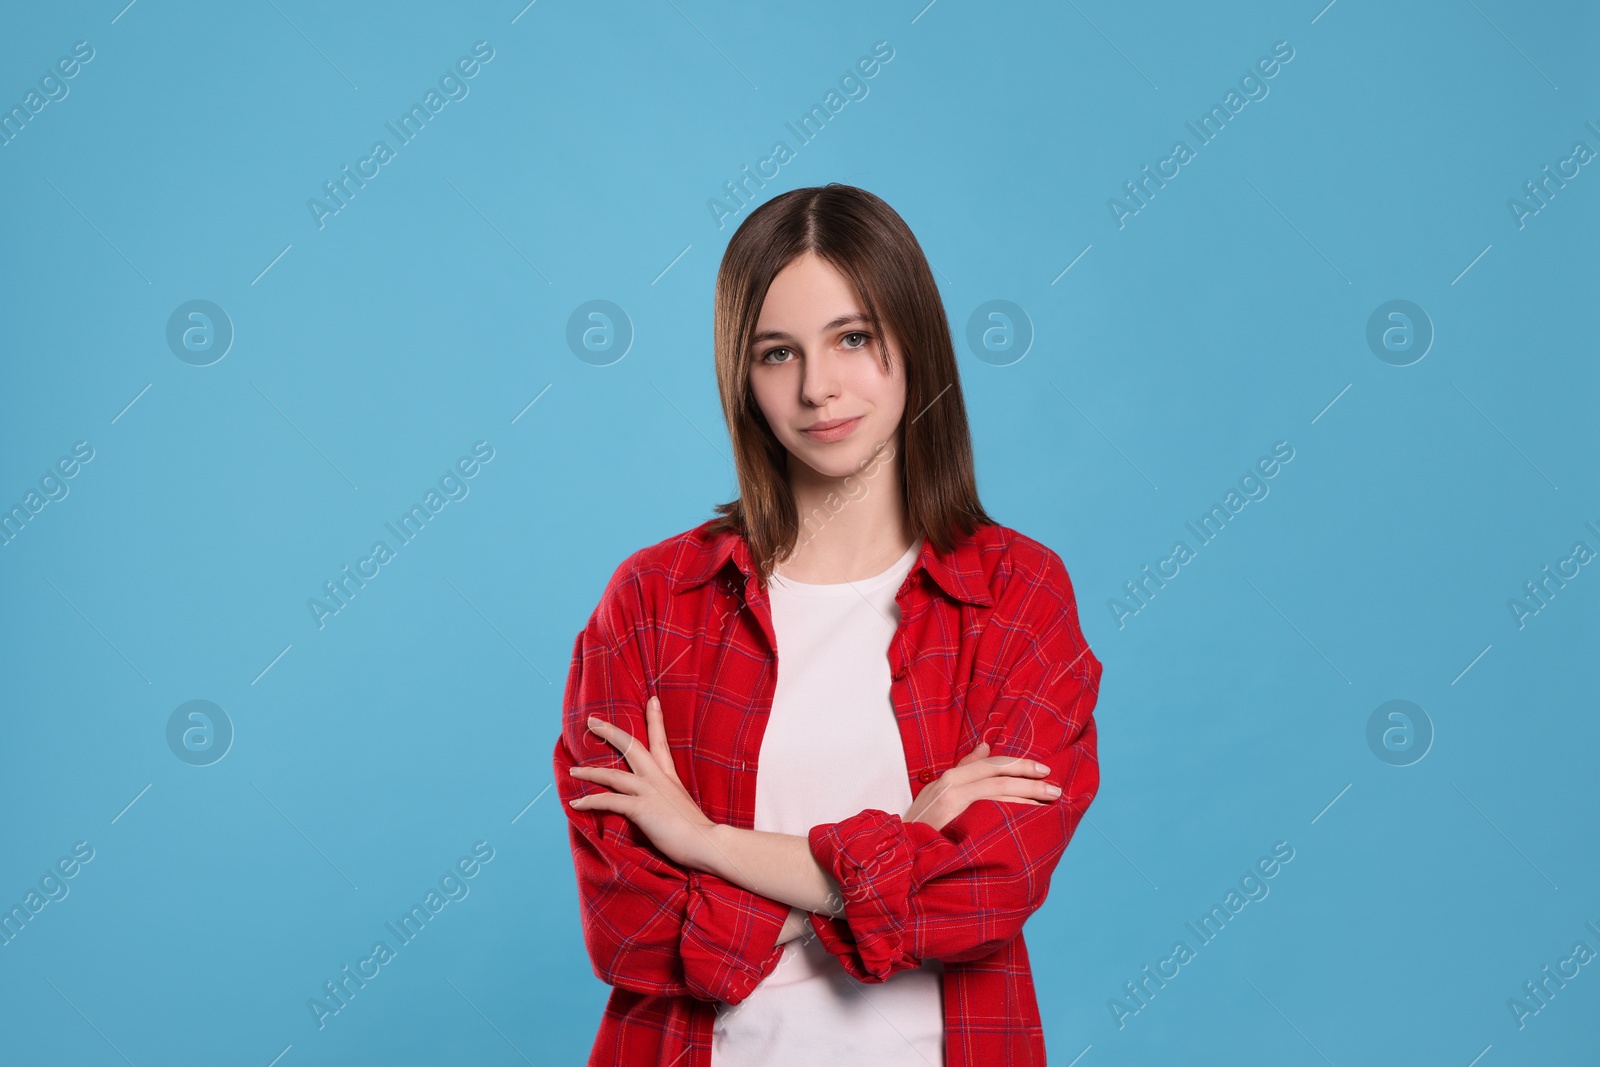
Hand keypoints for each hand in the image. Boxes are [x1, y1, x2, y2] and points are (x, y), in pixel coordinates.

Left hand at [567, 696, 719, 870]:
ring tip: (572, 771)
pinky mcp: (642, 808)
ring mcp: (650, 792)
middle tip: (592, 720)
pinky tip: (575, 804)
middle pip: (631, 747)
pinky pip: (609, 801)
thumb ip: (670, 800)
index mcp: (669, 777)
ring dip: (589, 772)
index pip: (660, 742)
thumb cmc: (698, 832)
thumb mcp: (683, 806)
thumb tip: (663, 805)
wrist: (708, 843)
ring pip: (613, 775)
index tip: (652, 700)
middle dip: (610, 732)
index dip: (655, 720)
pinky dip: (590, 802)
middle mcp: (658, 779)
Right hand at [905, 741, 1061, 831]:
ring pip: (999, 791)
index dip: (1020, 765)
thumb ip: (965, 770)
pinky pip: (991, 811)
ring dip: (1029, 795)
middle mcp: (952, 784)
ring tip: (1050, 801)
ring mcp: (953, 801)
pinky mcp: (955, 820)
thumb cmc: (921, 827)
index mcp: (950, 777)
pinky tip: (1031, 816)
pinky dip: (1014, 811)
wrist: (901, 854)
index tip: (1043, 770)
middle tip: (1056, 788)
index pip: (992, 764)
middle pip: (999, 775)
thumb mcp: (938, 794)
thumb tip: (985, 747)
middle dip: (1031, 779)